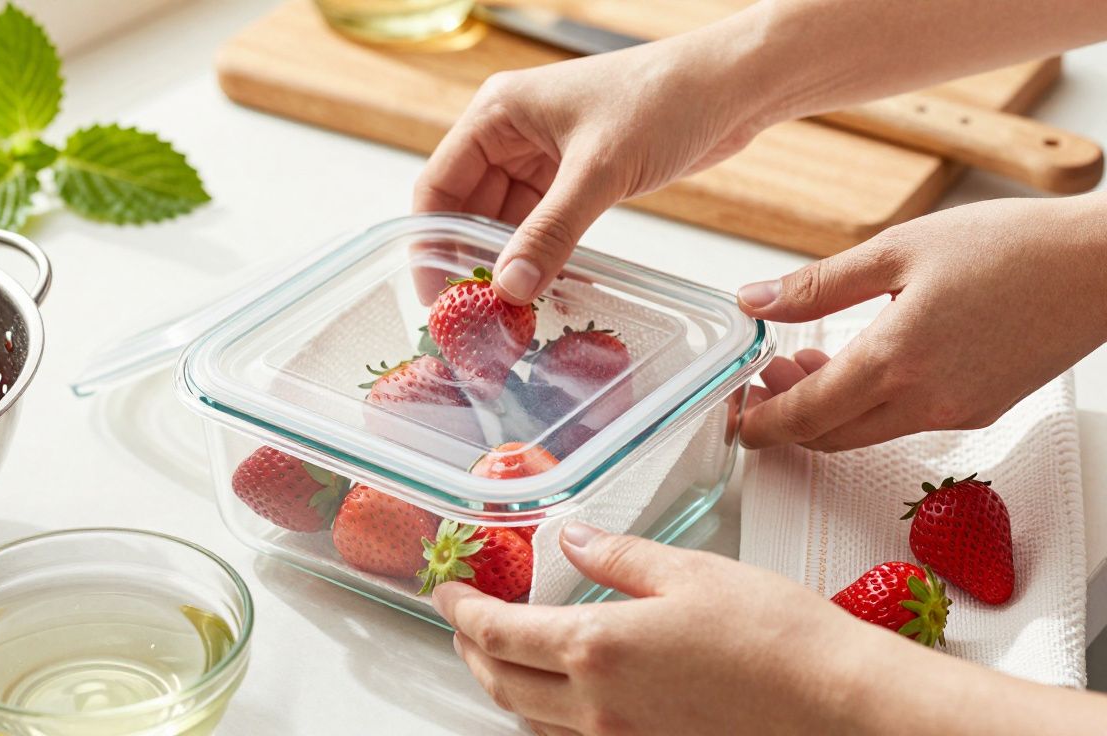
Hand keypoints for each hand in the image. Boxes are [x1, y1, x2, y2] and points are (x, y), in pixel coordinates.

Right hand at [413, 28, 772, 305]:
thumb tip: (508, 289)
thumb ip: (551, 232)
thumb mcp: (600, 171)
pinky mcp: (576, 174)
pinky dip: (541, 255)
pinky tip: (544, 290)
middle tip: (475, 318)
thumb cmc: (665, 99)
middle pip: (467, 208)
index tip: (437, 299)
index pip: (438, 186)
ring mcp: (543, 154)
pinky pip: (542, 223)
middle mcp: (511, 132)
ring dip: (508, 263)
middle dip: (470, 260)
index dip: (431, 243)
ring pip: (506, 221)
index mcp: (497, 113)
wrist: (733, 86)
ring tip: (508, 314)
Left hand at [433, 523, 880, 734]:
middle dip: (470, 650)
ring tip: (498, 655)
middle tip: (461, 622)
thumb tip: (574, 540)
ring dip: (501, 685)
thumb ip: (619, 557)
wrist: (838, 706)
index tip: (446, 591)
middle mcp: (597, 706)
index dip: (463, 610)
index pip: (499, 632)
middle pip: (501, 683)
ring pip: (530, 720)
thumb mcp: (690, 573)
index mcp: (598, 648)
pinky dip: (542, 717)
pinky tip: (557, 698)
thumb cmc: (775, 637)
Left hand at [739, 193, 1106, 451]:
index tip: (734, 414)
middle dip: (786, 415)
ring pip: (866, 430)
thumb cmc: (1010, 247)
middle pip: (829, 435)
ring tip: (806, 360)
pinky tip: (862, 361)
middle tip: (764, 376)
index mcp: (896, 361)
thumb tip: (753, 300)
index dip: (761, 422)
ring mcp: (956, 412)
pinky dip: (869, 402)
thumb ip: (818, 284)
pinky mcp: (979, 409)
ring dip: (826, 407)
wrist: (1101, 267)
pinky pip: (904, 419)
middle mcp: (925, 401)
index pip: (805, 416)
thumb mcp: (898, 250)